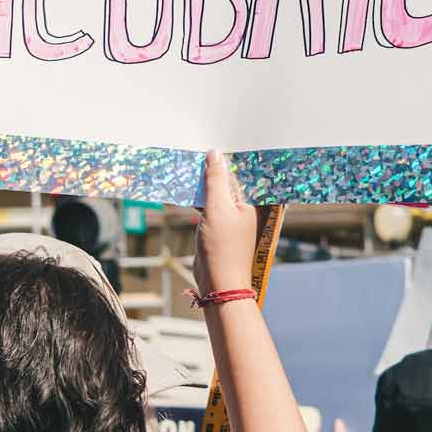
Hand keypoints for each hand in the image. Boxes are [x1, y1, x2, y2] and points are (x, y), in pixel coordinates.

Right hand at [193, 149, 257, 294]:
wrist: (219, 282)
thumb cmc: (222, 247)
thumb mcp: (217, 208)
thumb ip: (215, 181)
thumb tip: (215, 154)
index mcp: (247, 202)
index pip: (232, 174)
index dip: (218, 162)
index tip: (202, 149)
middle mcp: (240, 209)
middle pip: (222, 184)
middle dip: (207, 173)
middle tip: (189, 158)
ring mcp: (227, 220)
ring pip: (212, 196)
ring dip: (199, 187)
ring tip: (183, 172)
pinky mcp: (215, 229)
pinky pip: (206, 209)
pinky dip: (196, 201)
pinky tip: (184, 193)